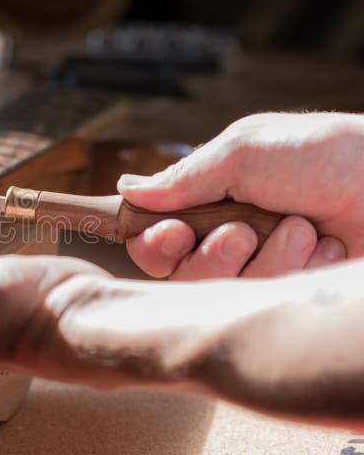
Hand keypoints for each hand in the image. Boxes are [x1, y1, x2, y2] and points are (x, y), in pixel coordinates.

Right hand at [118, 112, 362, 279]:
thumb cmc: (328, 157)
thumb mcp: (245, 152)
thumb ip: (184, 177)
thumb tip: (126, 188)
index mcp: (209, 200)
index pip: (154, 237)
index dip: (154, 243)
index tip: (173, 233)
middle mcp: (227, 237)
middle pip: (179, 274)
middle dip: (212, 254)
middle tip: (242, 232)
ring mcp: (260, 269)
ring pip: (223, 292)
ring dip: (265, 257)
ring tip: (302, 228)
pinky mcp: (290, 293)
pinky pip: (266, 301)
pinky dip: (296, 271)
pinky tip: (324, 249)